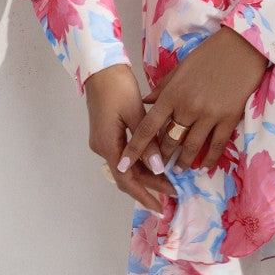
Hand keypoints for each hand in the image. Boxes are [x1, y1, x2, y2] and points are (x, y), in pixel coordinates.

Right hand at [85, 63, 178, 215]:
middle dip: (150, 186)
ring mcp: (103, 140)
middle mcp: (103, 147)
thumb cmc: (118, 86)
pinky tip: (156, 162)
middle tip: (174, 192)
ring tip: (169, 180)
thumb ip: (147, 142)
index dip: (144, 195)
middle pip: (127, 175)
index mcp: (108, 145)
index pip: (127, 180)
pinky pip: (125, 154)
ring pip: (127, 165)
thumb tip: (158, 168)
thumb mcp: (136, 114)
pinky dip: (140, 161)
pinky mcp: (107, 132)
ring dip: (146, 174)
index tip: (161, 207)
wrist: (100, 67)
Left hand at [118, 27, 268, 177]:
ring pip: (191, 148)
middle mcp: (188, 107)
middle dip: (161, 156)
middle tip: (157, 166)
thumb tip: (146, 102)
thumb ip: (162, 88)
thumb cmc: (209, 55)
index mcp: (172, 94)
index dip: (135, 148)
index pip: (148, 127)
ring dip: (183, 162)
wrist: (242, 48)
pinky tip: (203, 166)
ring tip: (179, 170)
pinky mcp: (229, 119)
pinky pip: (216, 146)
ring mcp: (209, 115)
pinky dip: (208, 159)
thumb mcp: (181, 68)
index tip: (124, 164)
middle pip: (169, 141)